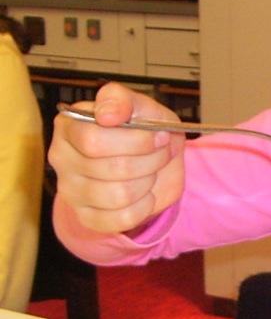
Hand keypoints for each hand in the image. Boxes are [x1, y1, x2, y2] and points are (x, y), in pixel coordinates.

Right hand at [49, 82, 184, 233]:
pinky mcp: (87, 216)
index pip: (93, 140)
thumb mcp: (142, 107)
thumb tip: (107, 113)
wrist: (155, 163)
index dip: (137, 141)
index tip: (160, 135)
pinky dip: (145, 206)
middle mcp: (61, 158)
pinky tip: (145, 193)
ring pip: (119, 195)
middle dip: (150, 160)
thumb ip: (123, 100)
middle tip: (162, 152)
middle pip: (111, 168)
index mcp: (69, 126)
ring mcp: (70, 190)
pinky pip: (122, 218)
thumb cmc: (144, 131)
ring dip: (148, 181)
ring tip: (152, 170)